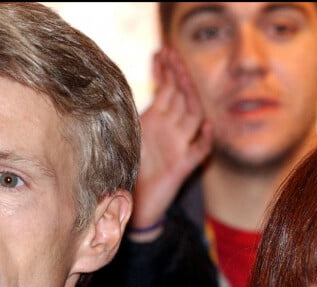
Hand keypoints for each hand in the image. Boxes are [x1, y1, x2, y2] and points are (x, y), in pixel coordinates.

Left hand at [128, 47, 212, 241]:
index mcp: (157, 123)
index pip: (166, 91)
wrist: (138, 203)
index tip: (161, 52)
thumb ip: (129, 118)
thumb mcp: (127, 138)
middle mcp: (171, 132)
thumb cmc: (131, 171)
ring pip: (192, 118)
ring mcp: (179, 147)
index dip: (165, 72)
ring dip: (188, 96)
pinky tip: (205, 128)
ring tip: (182, 75)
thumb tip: (111, 92)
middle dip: (177, 75)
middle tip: (172, 53)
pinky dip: (204, 141)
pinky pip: (199, 152)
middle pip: (181, 97)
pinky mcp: (183, 167)